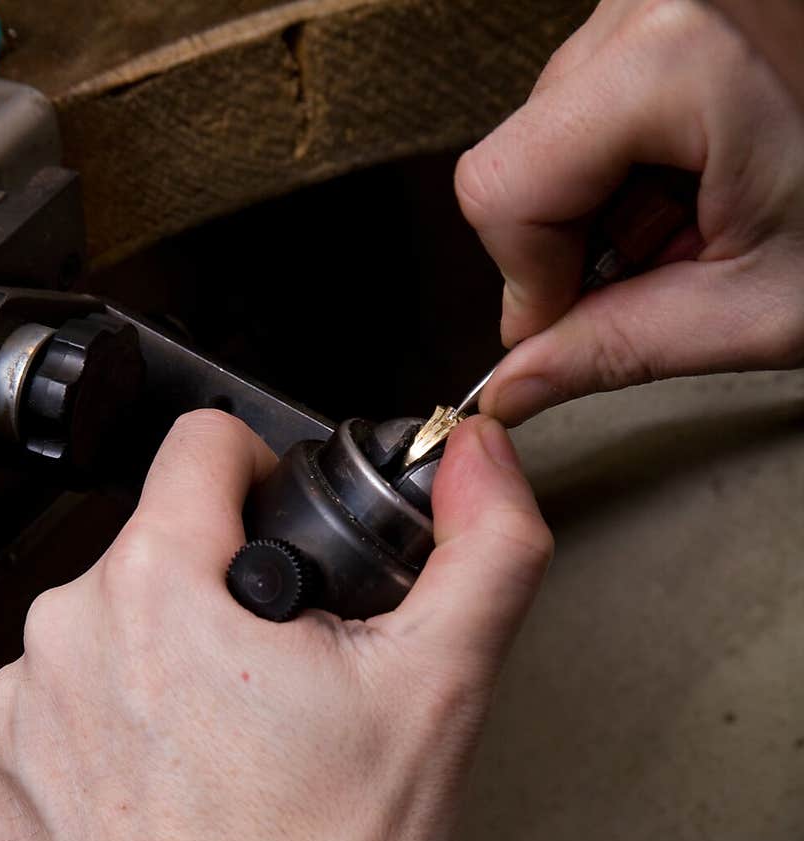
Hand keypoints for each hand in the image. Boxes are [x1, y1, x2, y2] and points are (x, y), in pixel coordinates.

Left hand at [0, 411, 551, 840]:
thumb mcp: (442, 689)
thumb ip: (484, 548)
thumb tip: (481, 461)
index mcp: (158, 587)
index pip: (200, 444)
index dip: (265, 476)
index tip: (286, 536)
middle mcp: (65, 639)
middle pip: (156, 550)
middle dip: (221, 591)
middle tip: (283, 684)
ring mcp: (20, 719)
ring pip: (105, 632)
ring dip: (162, 663)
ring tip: (229, 753)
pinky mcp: (0, 788)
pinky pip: (58, 713)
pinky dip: (111, 734)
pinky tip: (173, 794)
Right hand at [455, 0, 803, 423]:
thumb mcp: (755, 307)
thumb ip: (618, 350)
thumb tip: (514, 386)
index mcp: (673, 61)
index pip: (501, 188)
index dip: (526, 283)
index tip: (571, 329)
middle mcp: (654, 0)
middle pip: (519, 155)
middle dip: (569, 243)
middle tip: (660, 274)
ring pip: (550, 130)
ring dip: (604, 207)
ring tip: (697, 222)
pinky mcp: (672, 3)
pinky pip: (593, 100)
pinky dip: (630, 167)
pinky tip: (698, 185)